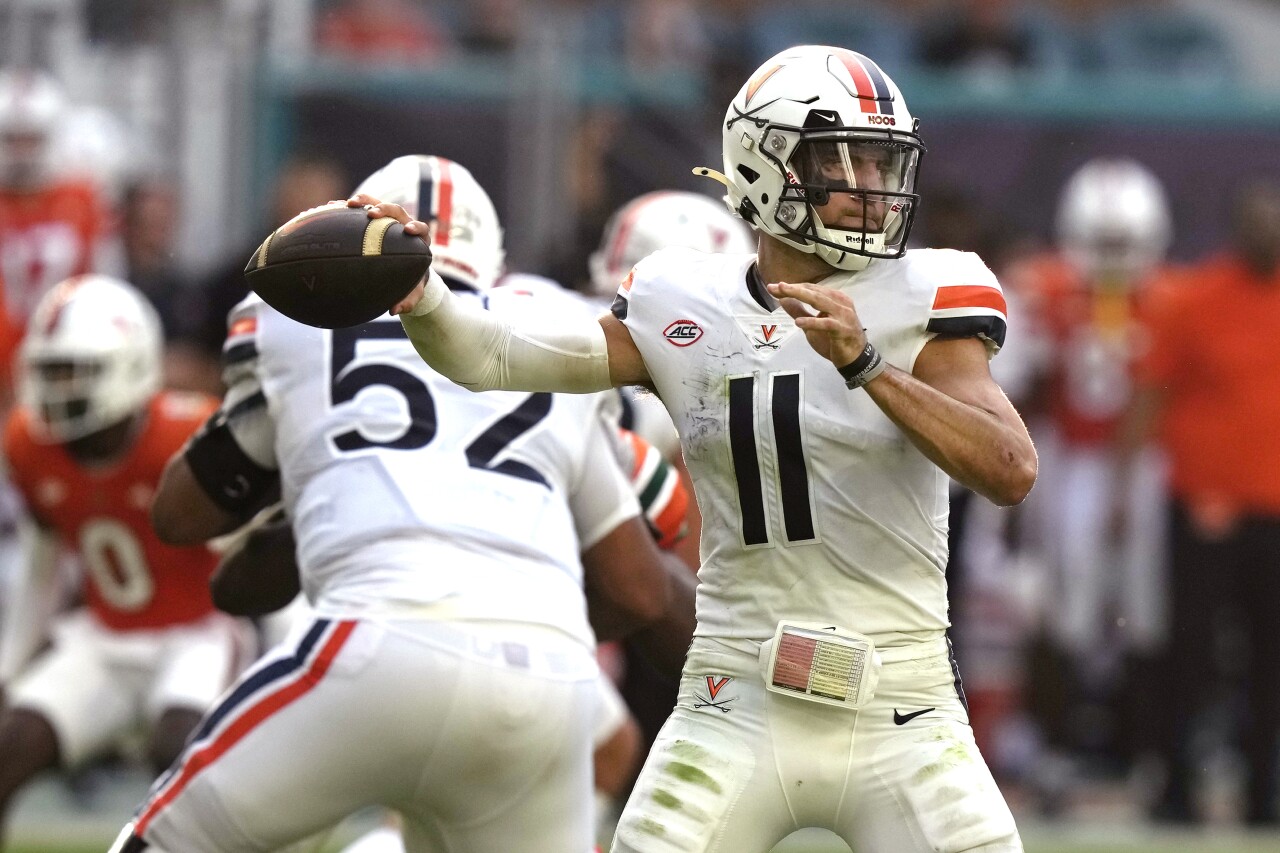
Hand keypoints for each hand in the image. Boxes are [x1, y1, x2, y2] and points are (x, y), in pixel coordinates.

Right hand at [349, 195, 432, 315]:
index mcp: (418, 240)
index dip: (415, 227)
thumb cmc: (410, 279)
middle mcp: (404, 224)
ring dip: (364, 201)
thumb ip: (407, 301)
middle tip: (371, 214)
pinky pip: (361, 207)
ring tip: (347, 204)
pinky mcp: (374, 217)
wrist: (404, 267)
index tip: (407, 229)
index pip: (421, 229)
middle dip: (384, 209)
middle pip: (397, 210)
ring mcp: (388, 218)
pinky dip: (347, 207)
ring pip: (377, 203)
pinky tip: (331, 206)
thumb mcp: (412, 292)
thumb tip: (394, 310)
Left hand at [767, 281, 866, 366]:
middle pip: (813, 292)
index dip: (792, 287)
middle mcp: (840, 303)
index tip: (774, 288)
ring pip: (819, 301)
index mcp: (834, 298)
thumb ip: (799, 310)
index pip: (811, 289)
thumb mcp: (812, 324)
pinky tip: (798, 322)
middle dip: (793, 289)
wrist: (855, 358)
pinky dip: (812, 322)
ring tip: (783, 294)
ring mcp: (843, 315)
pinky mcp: (842, 329)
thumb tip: (782, 299)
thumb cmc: (834, 340)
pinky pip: (826, 324)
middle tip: (775, 286)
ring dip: (800, 296)